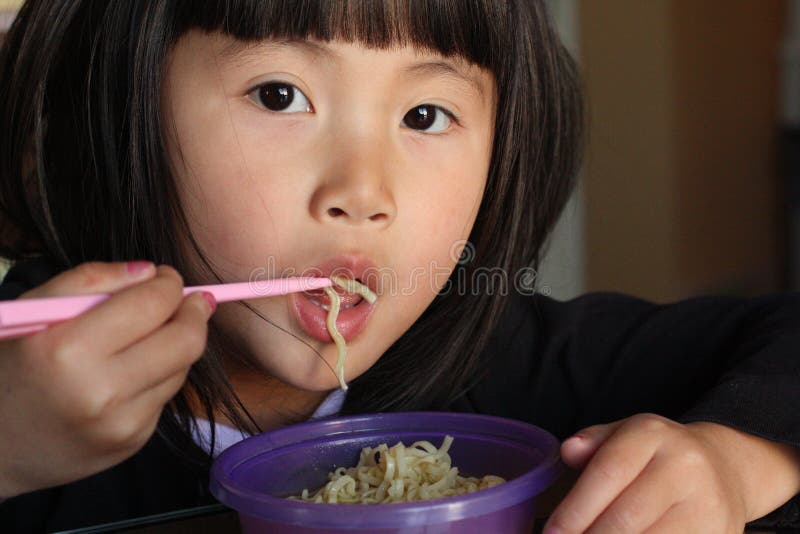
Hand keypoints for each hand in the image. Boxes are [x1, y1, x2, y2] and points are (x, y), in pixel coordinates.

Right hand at [0, 261, 214, 497]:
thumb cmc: (15, 364)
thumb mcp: (36, 308)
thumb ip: (91, 277)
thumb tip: (149, 271)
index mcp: (68, 349)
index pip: (153, 304)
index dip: (169, 283)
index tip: (166, 277)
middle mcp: (100, 391)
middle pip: (186, 340)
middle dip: (194, 312)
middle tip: (188, 301)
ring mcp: (121, 423)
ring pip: (183, 367)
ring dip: (178, 343)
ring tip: (152, 335)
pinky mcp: (132, 442)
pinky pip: (167, 395)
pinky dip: (160, 375)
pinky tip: (133, 372)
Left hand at [543, 413, 747, 532]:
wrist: (726, 467)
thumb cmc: (658, 455)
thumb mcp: (625, 435)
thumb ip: (593, 442)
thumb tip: (569, 451)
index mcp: (652, 435)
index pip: (607, 473)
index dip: (575, 509)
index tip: (552, 532)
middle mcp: (684, 465)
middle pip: (626, 515)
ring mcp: (708, 503)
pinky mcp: (720, 533)